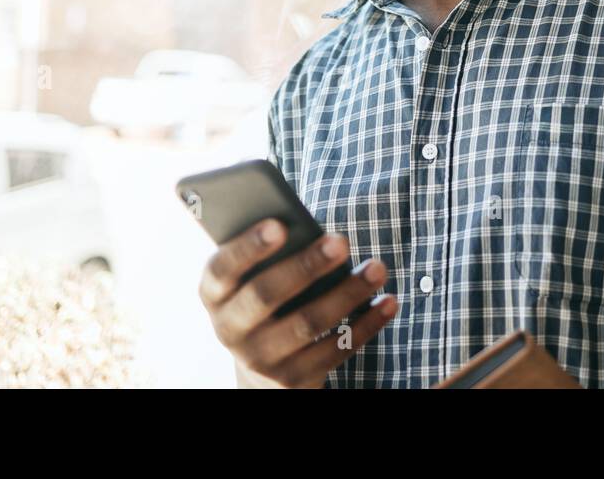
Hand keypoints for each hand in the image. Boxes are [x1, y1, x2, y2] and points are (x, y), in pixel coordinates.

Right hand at [198, 219, 397, 387]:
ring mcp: (260, 358)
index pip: (223, 268)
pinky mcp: (292, 379)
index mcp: (215, 293)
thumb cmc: (265, 294)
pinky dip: (366, 324)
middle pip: (266, 295)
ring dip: (347, 294)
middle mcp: (230, 329)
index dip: (248, 247)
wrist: (261, 362)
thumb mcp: (254, 275)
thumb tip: (310, 228)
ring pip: (307, 324)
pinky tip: (388, 302)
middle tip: (341, 242)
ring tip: (377, 268)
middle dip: (307, 266)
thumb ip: (271, 252)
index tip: (280, 225)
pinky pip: (334, 351)